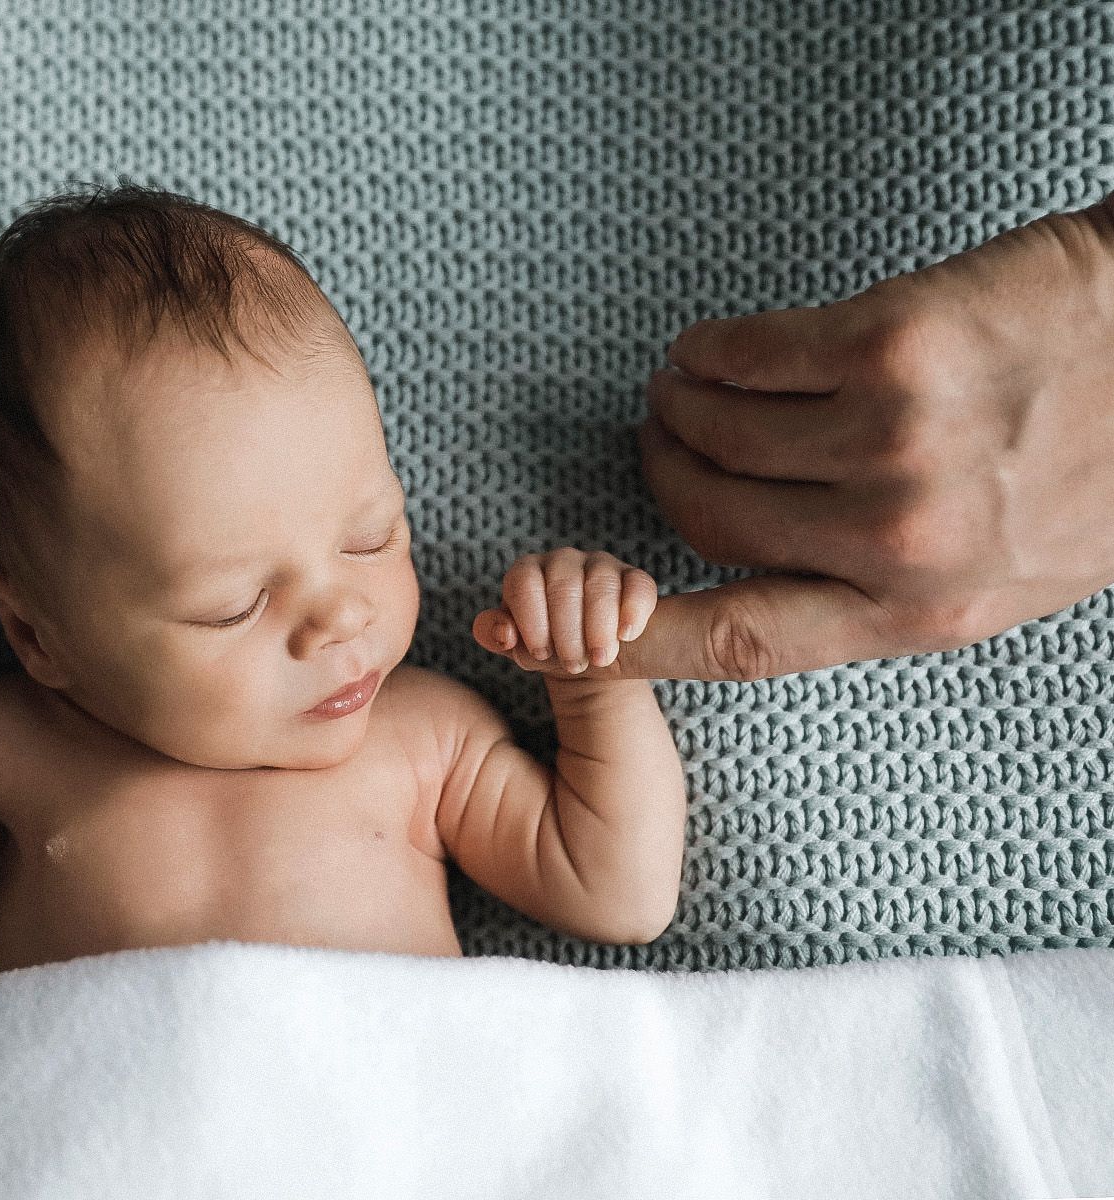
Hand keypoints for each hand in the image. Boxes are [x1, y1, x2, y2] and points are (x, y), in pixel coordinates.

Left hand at [472, 549, 658, 678]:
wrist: (584, 658)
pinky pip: (638, 585)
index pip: (524, 582)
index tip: (541, 651)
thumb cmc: (545, 647)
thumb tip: (503, 632)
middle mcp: (562, 561)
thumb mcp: (517, 645)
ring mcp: (600, 565)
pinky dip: (633, 610)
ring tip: (599, 658)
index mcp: (527, 571)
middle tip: (573, 664)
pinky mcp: (633, 578)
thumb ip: (496, 635)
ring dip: (599, 627)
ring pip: (600, 584)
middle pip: (564, 585)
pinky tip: (626, 635)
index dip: (531, 619)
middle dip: (568, 631)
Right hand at [608, 195, 1113, 680]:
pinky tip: (711, 346)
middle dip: (669, 473)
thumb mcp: (1006, 576)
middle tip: (666, 440)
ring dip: (679, 403)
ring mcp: (896, 443)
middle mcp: (901, 541)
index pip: (738, 643)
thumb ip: (885, 589)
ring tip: (685, 383)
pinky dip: (709, 349)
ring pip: (716, 430)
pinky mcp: (893, 345)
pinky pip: (746, 353)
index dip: (631, 641)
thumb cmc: (1107, 461)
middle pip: (710, 517)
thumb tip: (764, 570)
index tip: (559, 633)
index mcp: (922, 613)